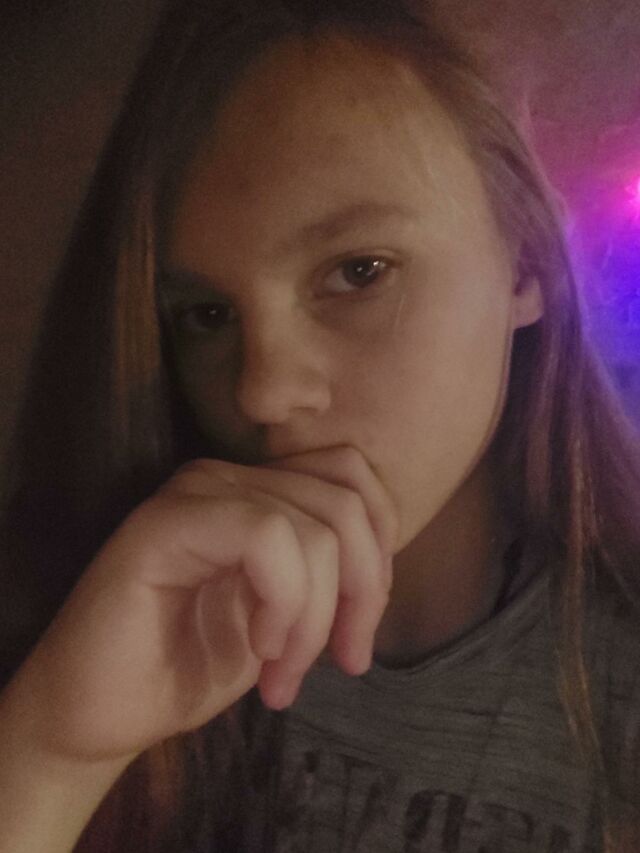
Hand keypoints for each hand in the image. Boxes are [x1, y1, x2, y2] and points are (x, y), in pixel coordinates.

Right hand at [4, 445, 397, 768]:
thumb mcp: (289, 616)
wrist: (101, 716)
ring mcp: (196, 492)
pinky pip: (267, 536)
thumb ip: (329, 572)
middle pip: (348, 502)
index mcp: (258, 489)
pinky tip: (259, 648)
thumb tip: (383, 560)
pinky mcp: (165, 521)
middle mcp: (228, 476)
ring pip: (316, 526)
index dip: (380, 555)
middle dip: (364, 594)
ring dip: (317, 618)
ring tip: (286, 674)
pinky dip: (284, 602)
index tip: (360, 633)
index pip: (354, 479)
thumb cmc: (192, 666)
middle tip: (344, 662)